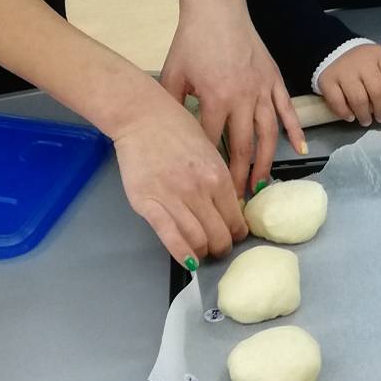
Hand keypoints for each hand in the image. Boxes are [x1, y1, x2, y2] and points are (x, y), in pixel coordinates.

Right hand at [113, 85, 247, 260]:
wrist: (143, 117)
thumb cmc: (177, 129)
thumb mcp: (210, 150)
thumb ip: (219, 179)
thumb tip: (230, 207)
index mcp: (218, 176)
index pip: (235, 219)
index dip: (237, 234)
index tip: (233, 236)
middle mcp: (200, 190)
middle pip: (219, 235)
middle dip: (222, 248)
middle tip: (218, 249)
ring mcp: (173, 198)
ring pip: (198, 241)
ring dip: (203, 252)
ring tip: (202, 252)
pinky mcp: (148, 204)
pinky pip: (170, 238)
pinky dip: (182, 255)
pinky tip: (188, 263)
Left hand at [160, 0, 306, 195]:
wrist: (218, 6)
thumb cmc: (192, 40)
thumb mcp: (173, 73)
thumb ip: (172, 105)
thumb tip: (165, 135)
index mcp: (215, 97)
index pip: (211, 143)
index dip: (209, 169)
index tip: (207, 191)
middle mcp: (242, 97)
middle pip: (242, 147)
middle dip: (239, 178)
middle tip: (237, 203)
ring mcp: (262, 89)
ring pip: (268, 135)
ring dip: (265, 163)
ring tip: (262, 186)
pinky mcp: (275, 80)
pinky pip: (287, 111)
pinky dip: (294, 132)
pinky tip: (299, 152)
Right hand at [316, 43, 380, 126]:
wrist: (332, 50)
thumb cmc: (363, 60)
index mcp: (378, 55)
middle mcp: (361, 62)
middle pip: (378, 91)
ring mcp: (343, 71)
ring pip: (358, 99)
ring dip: (365, 114)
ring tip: (366, 120)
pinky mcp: (327, 80)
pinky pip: (337, 101)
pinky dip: (345, 112)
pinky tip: (350, 116)